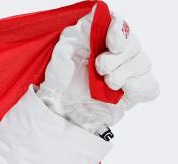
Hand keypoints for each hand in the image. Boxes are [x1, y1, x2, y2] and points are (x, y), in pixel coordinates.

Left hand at [37, 9, 158, 134]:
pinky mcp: (133, 93)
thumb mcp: (66, 47)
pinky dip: (139, 87)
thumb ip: (85, 27)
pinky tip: (122, 91)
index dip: (119, 33)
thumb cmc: (62, 77)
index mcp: (105, 40)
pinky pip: (150, 86)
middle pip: (135, 46)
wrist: (59, 107)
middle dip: (115, 59)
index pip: (122, 28)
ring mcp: (129, 73)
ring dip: (122, 74)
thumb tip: (99, 9)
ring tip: (105, 83)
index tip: (110, 44)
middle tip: (98, 69)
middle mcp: (120, 54)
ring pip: (143, 64)